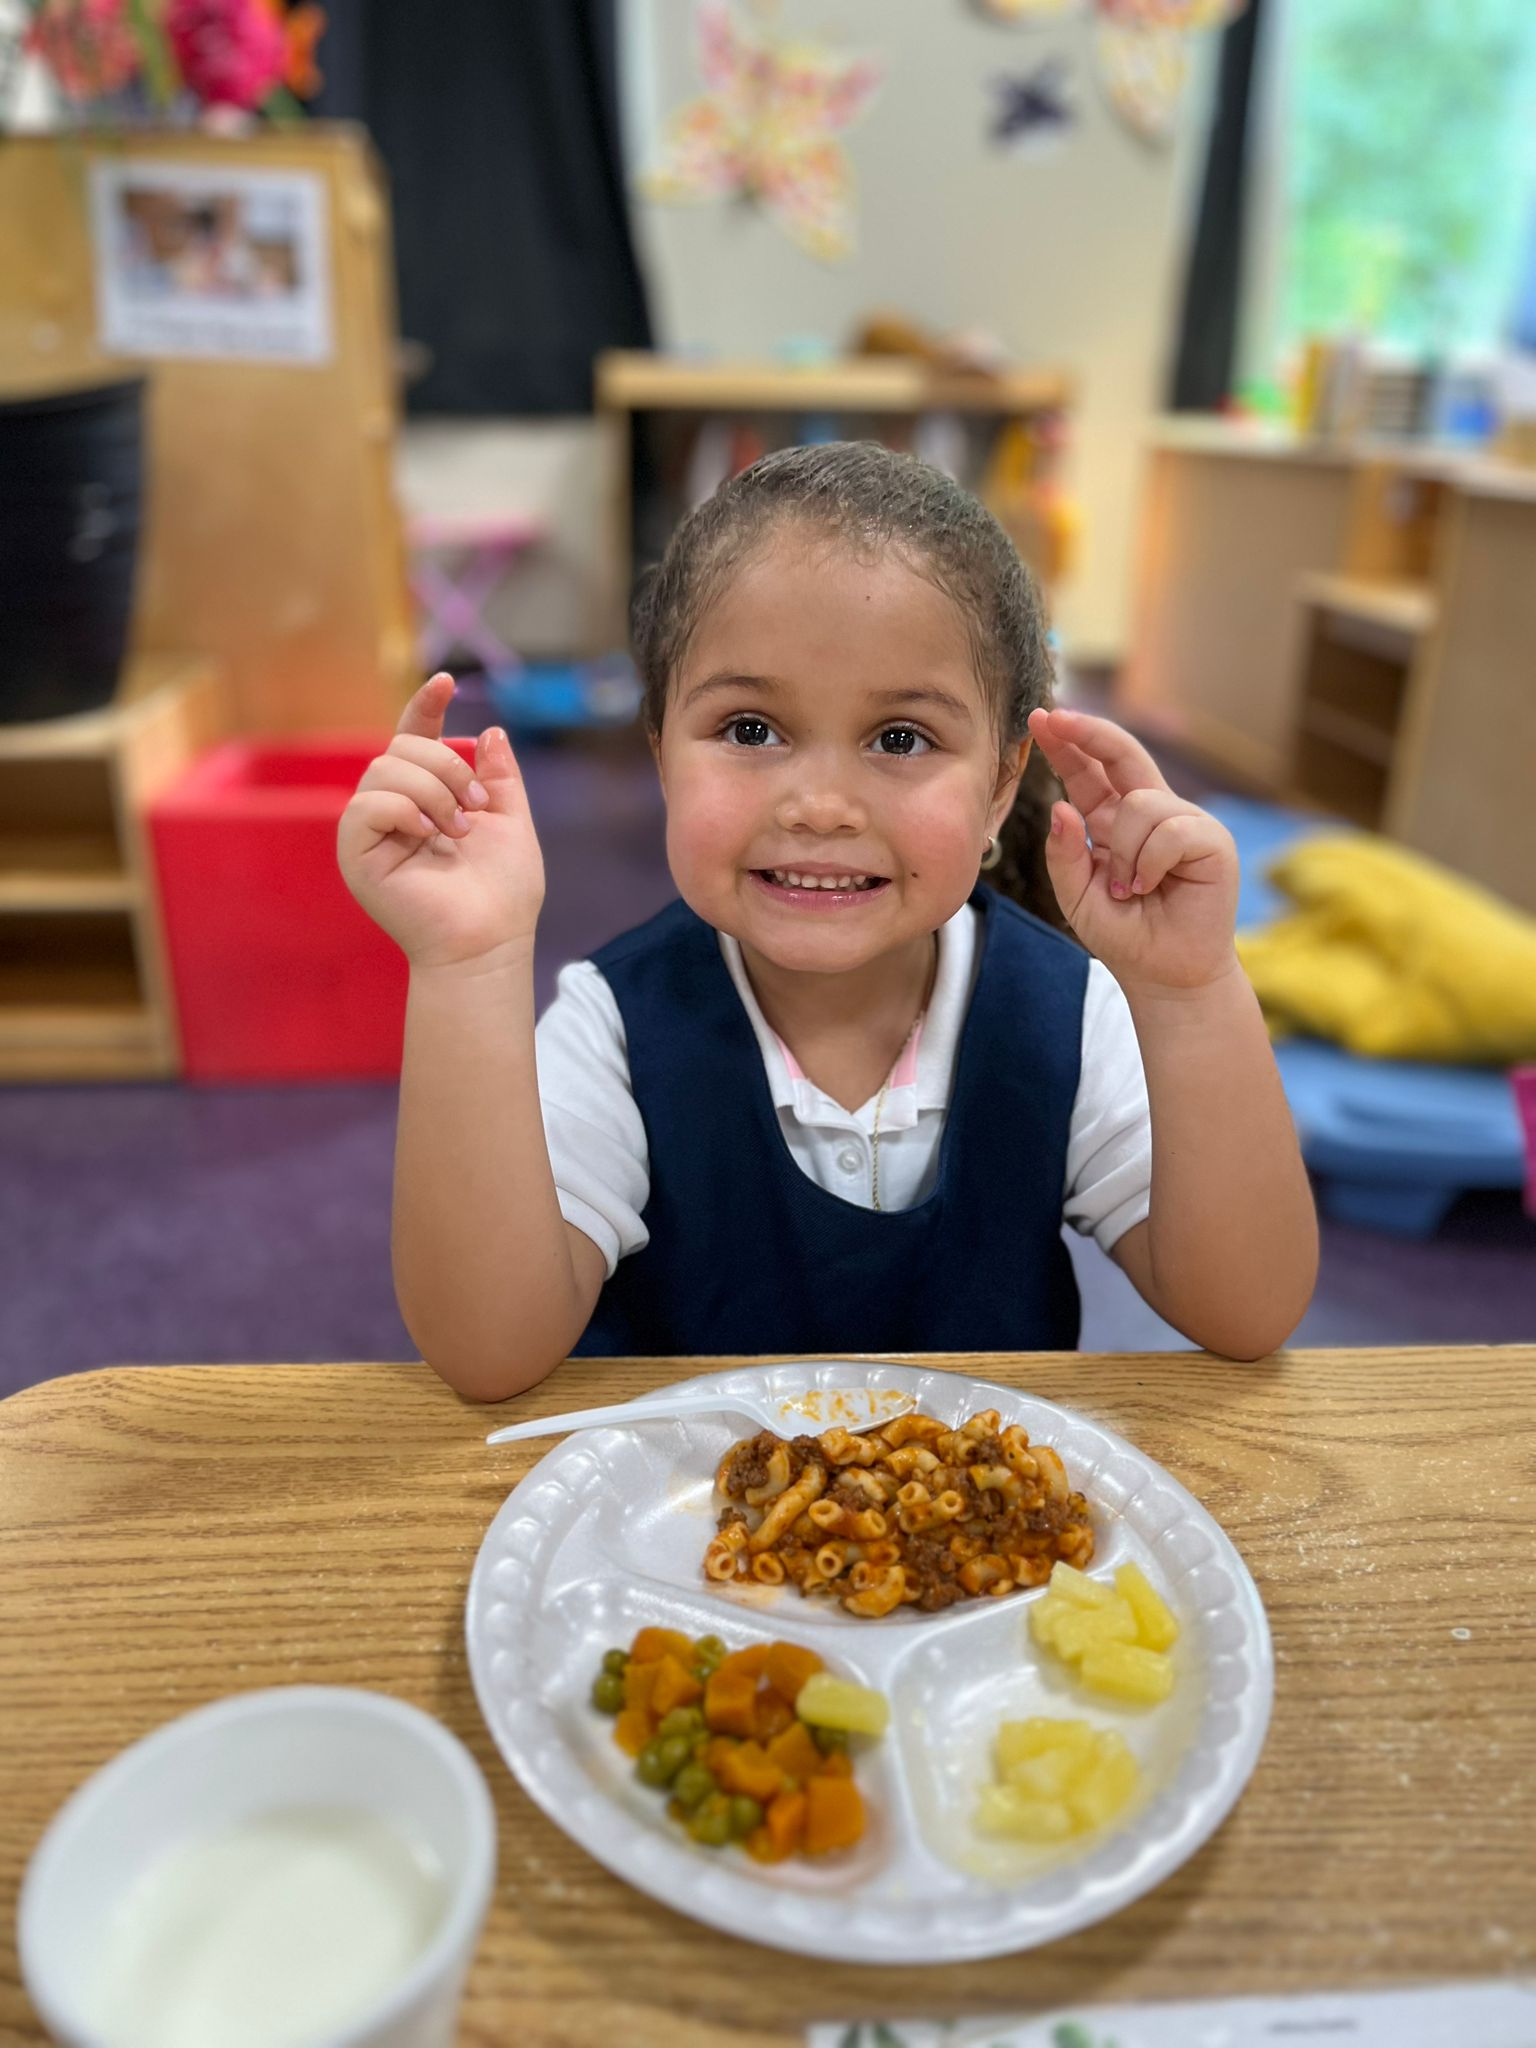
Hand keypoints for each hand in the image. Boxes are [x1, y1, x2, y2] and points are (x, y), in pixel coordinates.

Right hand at [338, 674, 545, 970]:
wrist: (490, 940)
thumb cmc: (503, 893)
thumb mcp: (511, 821)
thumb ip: (499, 777)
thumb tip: (489, 731)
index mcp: (426, 798)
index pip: (415, 739)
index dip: (424, 706)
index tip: (445, 682)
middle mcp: (393, 810)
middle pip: (399, 749)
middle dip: (445, 766)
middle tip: (474, 808)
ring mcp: (371, 832)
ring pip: (384, 771)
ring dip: (432, 792)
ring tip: (457, 830)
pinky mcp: (356, 854)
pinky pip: (366, 805)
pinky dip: (403, 810)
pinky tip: (428, 835)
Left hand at [1026, 707, 1238, 994]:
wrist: (1164, 975)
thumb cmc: (1123, 935)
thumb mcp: (1076, 896)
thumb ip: (1064, 855)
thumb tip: (1061, 806)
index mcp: (1114, 821)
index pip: (1089, 771)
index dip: (1068, 745)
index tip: (1039, 720)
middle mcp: (1150, 813)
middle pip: (1122, 753)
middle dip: (1089, 733)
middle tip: (1056, 720)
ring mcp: (1184, 822)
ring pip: (1141, 803)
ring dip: (1123, 852)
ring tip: (1127, 890)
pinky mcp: (1212, 840)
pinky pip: (1170, 830)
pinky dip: (1149, 862)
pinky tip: (1150, 887)